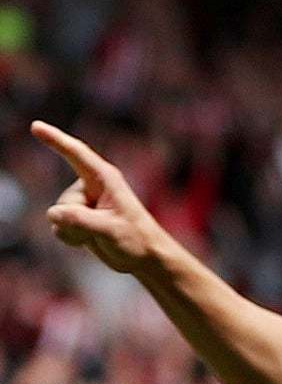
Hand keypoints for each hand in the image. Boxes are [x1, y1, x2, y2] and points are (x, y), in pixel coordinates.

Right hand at [35, 121, 167, 275]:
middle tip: (105, 229)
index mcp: (104, 179)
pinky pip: (59, 227)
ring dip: (74, 231)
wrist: (143, 257)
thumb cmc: (136, 239)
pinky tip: (90, 240)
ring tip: (101, 235)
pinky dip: (71, 237)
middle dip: (76, 221)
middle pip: (64, 202)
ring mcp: (82, 202)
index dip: (55, 140)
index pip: (76, 155)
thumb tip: (53, 214)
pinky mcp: (78, 217)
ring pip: (58, 217)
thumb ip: (81, 220)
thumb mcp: (110, 230)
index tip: (36, 126)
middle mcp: (90, 186)